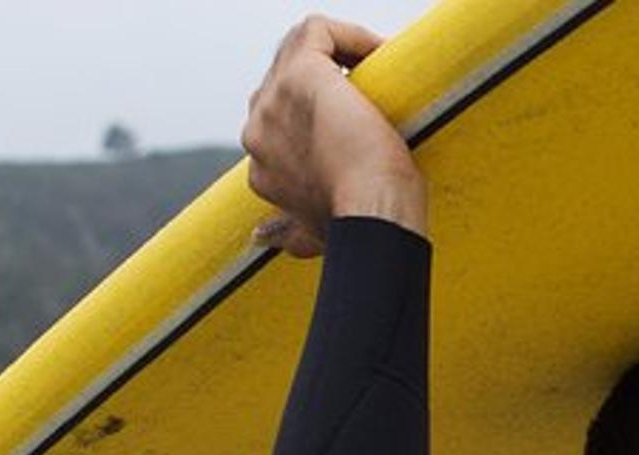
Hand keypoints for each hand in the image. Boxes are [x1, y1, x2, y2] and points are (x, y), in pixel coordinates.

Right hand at [241, 15, 426, 257]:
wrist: (371, 216)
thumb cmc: (358, 228)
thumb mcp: (312, 235)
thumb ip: (290, 233)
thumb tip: (264, 239)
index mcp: (260, 163)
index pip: (282, 118)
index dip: (319, 113)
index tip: (357, 123)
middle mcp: (257, 129)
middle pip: (286, 81)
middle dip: (330, 79)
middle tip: (375, 95)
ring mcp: (273, 100)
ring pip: (299, 50)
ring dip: (341, 53)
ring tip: (381, 71)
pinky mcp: (299, 73)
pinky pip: (319, 31)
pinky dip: (350, 35)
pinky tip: (381, 52)